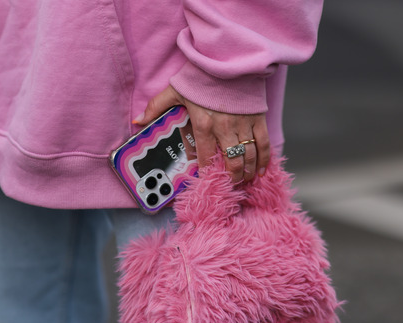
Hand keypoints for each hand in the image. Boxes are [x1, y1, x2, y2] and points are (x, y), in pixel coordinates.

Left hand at [134, 86, 269, 182]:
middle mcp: (225, 128)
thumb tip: (138, 122)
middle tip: (231, 184)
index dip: (207, 172)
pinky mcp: (258, 118)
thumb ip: (156, 107)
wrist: (228, 57)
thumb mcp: (176, 90)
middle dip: (232, 177)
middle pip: (232, 162)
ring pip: (249, 156)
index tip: (208, 181)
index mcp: (204, 124)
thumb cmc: (201, 75)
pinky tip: (261, 171)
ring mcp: (244, 124)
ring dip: (247, 172)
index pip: (205, 157)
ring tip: (244, 180)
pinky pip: (264, 144)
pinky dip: (264, 159)